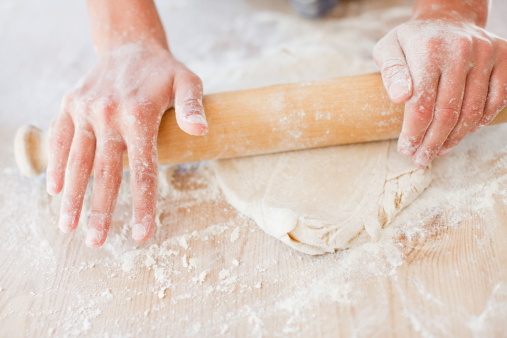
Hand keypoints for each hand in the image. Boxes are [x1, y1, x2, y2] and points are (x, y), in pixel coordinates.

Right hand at [46, 43, 207, 246]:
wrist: (130, 45)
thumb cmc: (164, 71)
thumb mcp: (187, 81)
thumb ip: (193, 107)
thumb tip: (201, 131)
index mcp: (139, 116)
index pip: (142, 171)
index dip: (142, 206)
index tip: (140, 235)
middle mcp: (109, 115)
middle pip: (105, 173)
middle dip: (100, 211)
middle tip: (96, 243)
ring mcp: (86, 110)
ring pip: (78, 161)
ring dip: (72, 196)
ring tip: (68, 227)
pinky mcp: (71, 105)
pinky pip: (60, 139)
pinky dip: (57, 164)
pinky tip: (56, 189)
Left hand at [374, 17, 506, 166]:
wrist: (447, 18)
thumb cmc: (412, 41)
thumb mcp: (388, 49)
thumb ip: (391, 72)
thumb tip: (400, 98)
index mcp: (428, 50)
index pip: (422, 105)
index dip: (414, 134)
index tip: (405, 150)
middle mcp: (460, 50)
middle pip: (447, 113)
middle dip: (432, 143)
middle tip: (421, 159)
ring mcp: (486, 53)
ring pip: (473, 111)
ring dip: (455, 138)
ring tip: (439, 150)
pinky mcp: (503, 57)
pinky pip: (497, 100)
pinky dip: (481, 121)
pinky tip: (463, 132)